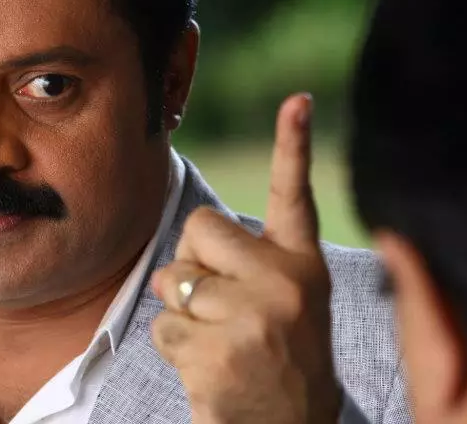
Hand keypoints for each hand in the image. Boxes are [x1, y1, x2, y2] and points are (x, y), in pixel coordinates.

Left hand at [150, 93, 339, 423]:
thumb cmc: (276, 354)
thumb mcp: (287, 300)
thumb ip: (249, 260)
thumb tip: (188, 238)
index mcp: (304, 265)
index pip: (295, 195)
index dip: (294, 145)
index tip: (298, 100)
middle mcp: (287, 284)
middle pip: (198, 226)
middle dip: (193, 260)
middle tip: (222, 304)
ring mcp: (255, 320)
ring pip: (173, 280)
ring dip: (181, 311)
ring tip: (221, 341)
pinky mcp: (220, 354)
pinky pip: (162, 325)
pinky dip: (173, 344)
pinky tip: (209, 366)